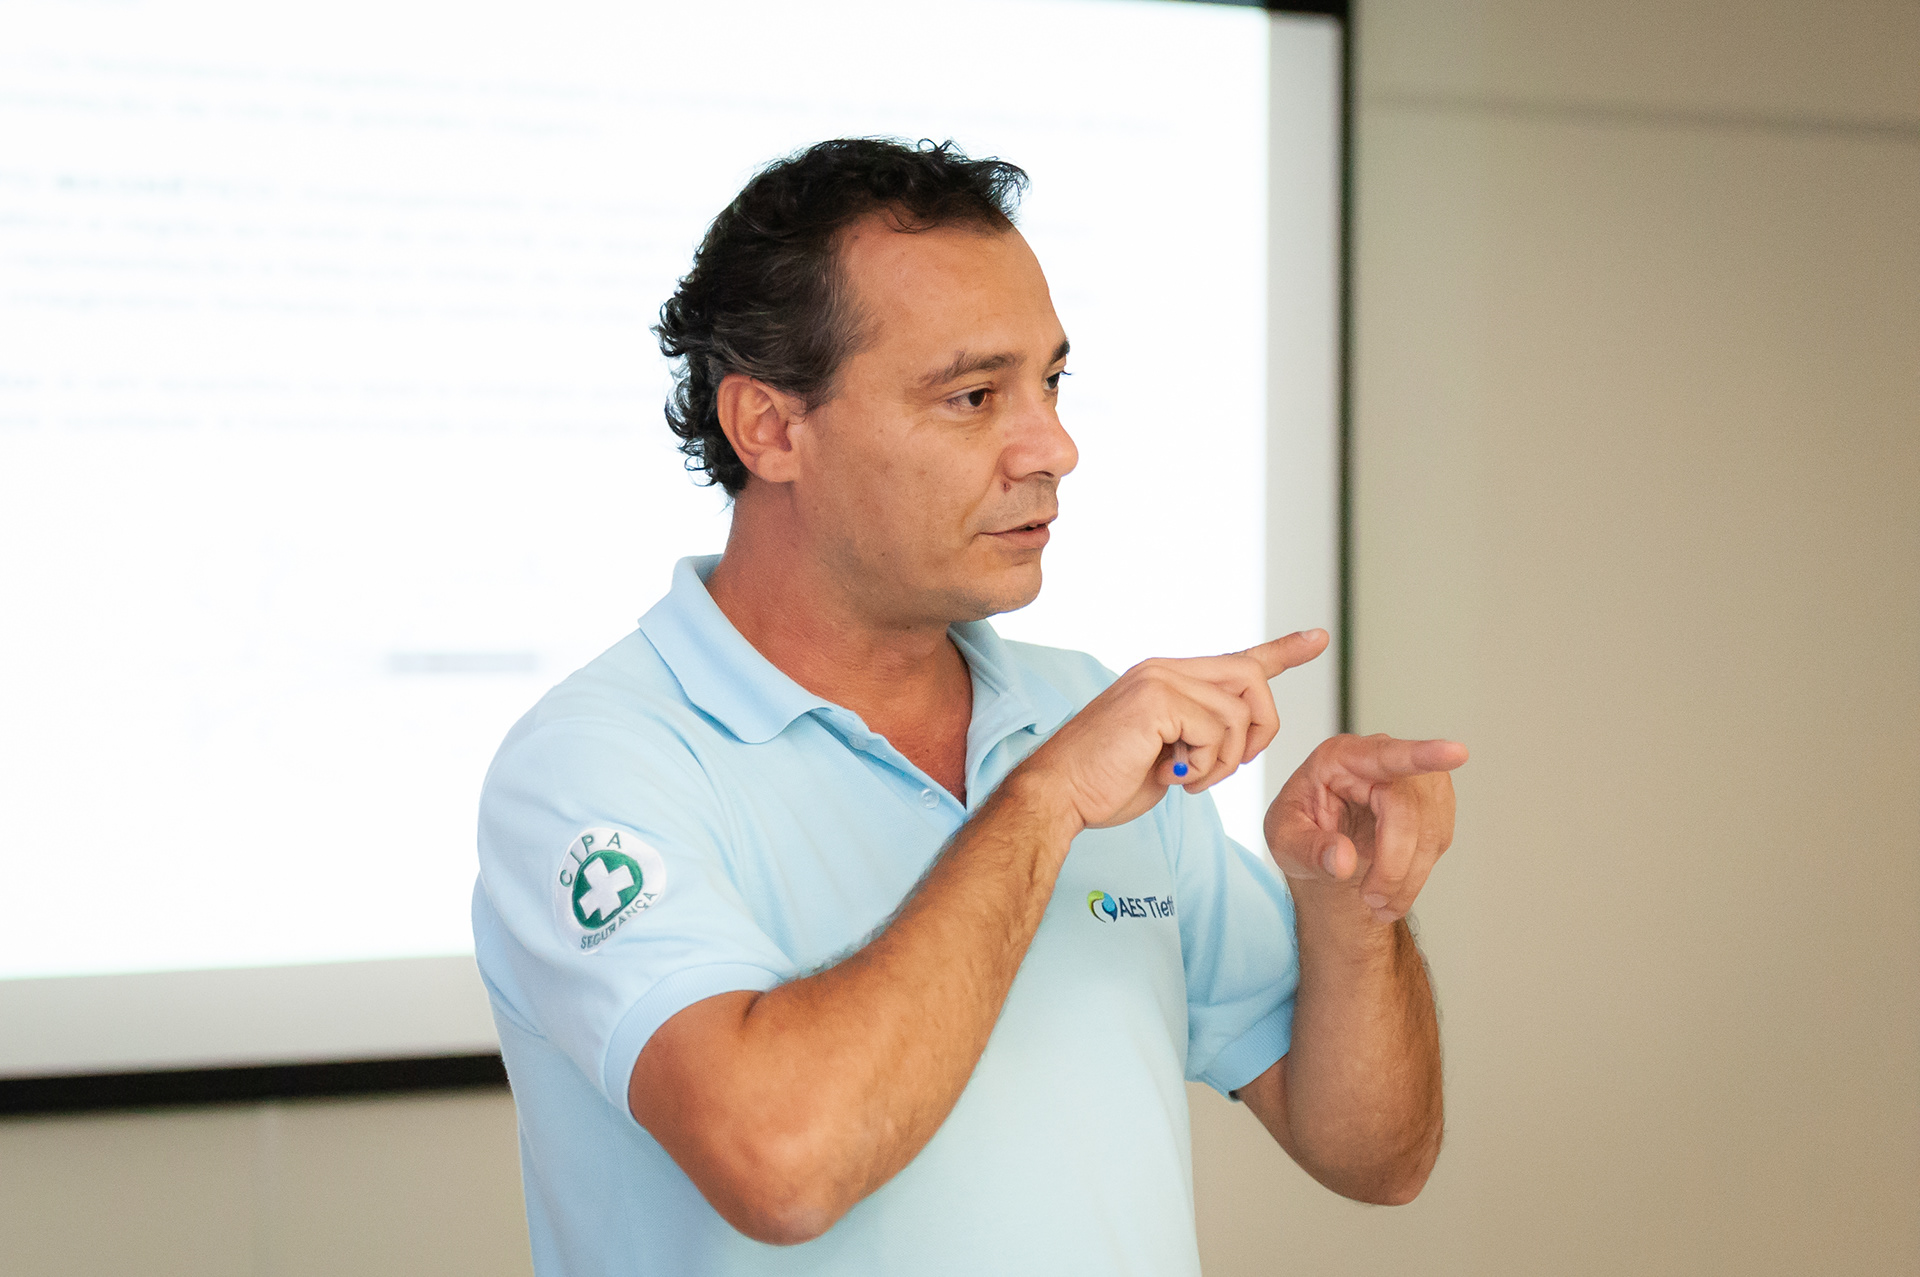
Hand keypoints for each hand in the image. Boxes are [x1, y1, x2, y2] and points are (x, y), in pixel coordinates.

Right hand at [1018, 630, 1329, 830]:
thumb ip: (1196, 736)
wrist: (1058, 794)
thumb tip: (1230, 741)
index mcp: (1166, 678)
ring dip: (1223, 761)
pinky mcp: (1157, 700)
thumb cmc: (1104, 783)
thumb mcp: (1164, 754)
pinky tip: (1173, 776)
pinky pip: (1217, 732)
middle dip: (1259, 730)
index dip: (1284, 651)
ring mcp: (1160, 680)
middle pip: (1252, 680)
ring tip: (1187, 778)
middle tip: (1229, 767)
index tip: (1318, 638)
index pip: (1238, 658)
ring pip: (1237, 715)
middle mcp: (1165, 669)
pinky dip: (1205, 766)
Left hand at [1263, 734, 1468, 923]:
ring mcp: (1414, 780)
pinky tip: (1393, 888)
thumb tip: (1343, 860)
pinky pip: (1437, 843)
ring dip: (1406, 878)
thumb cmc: (1300, 828)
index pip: (1385, 756)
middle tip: (1371, 899)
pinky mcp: (1434, 805)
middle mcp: (1382, 761)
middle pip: (1407, 810)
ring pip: (1429, 832)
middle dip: (1393, 864)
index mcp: (1340, 757)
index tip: (1457, 753)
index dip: (1422, 756)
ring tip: (1378, 902)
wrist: (1322, 846)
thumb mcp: (1283, 840)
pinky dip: (1415, 876)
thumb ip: (1308, 850)